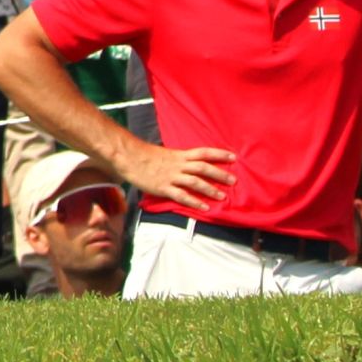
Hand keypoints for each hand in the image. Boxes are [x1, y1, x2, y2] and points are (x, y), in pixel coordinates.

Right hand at [119, 141, 237, 206]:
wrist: (128, 157)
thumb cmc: (144, 155)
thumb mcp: (165, 154)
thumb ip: (178, 160)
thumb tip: (188, 164)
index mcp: (179, 155)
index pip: (203, 153)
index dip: (219, 154)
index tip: (233, 157)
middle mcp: (178, 165)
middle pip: (203, 168)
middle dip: (219, 174)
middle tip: (233, 181)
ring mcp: (171, 176)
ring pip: (195, 182)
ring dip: (210, 189)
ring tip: (222, 197)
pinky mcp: (163, 187)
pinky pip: (181, 196)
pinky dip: (194, 202)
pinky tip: (204, 208)